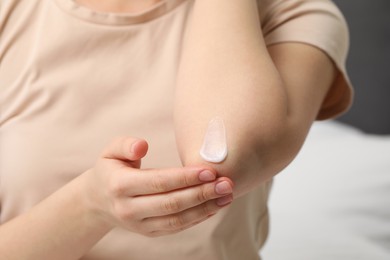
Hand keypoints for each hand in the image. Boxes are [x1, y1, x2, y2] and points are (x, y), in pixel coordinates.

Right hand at [84, 137, 233, 236]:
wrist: (98, 201)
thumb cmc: (111, 169)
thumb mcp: (110, 151)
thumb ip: (125, 144)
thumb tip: (143, 146)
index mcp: (119, 186)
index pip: (158, 182)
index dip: (185, 177)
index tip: (210, 170)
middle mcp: (128, 209)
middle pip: (171, 203)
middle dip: (202, 194)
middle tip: (227, 183)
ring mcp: (139, 225)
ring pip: (177, 219)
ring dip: (205, 208)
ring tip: (227, 196)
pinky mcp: (149, 232)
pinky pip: (177, 227)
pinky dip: (198, 218)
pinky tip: (215, 206)